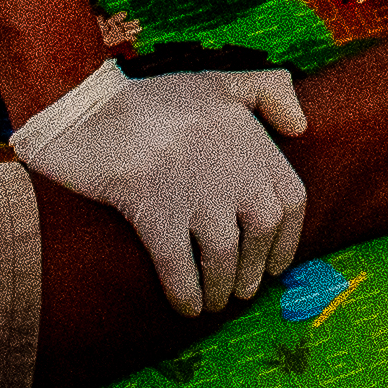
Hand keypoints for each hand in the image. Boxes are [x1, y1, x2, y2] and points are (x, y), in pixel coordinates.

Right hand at [10, 62, 313, 317]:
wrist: (87, 109)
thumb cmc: (152, 99)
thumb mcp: (218, 80)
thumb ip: (268, 90)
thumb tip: (301, 125)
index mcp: (247, 136)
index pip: (290, 198)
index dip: (288, 239)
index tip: (276, 264)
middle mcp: (228, 164)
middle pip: (262, 231)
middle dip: (255, 268)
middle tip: (243, 290)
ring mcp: (192, 188)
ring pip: (224, 254)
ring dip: (222, 287)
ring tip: (215, 303)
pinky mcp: (152, 209)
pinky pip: (178, 265)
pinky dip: (186, 292)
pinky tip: (187, 307)